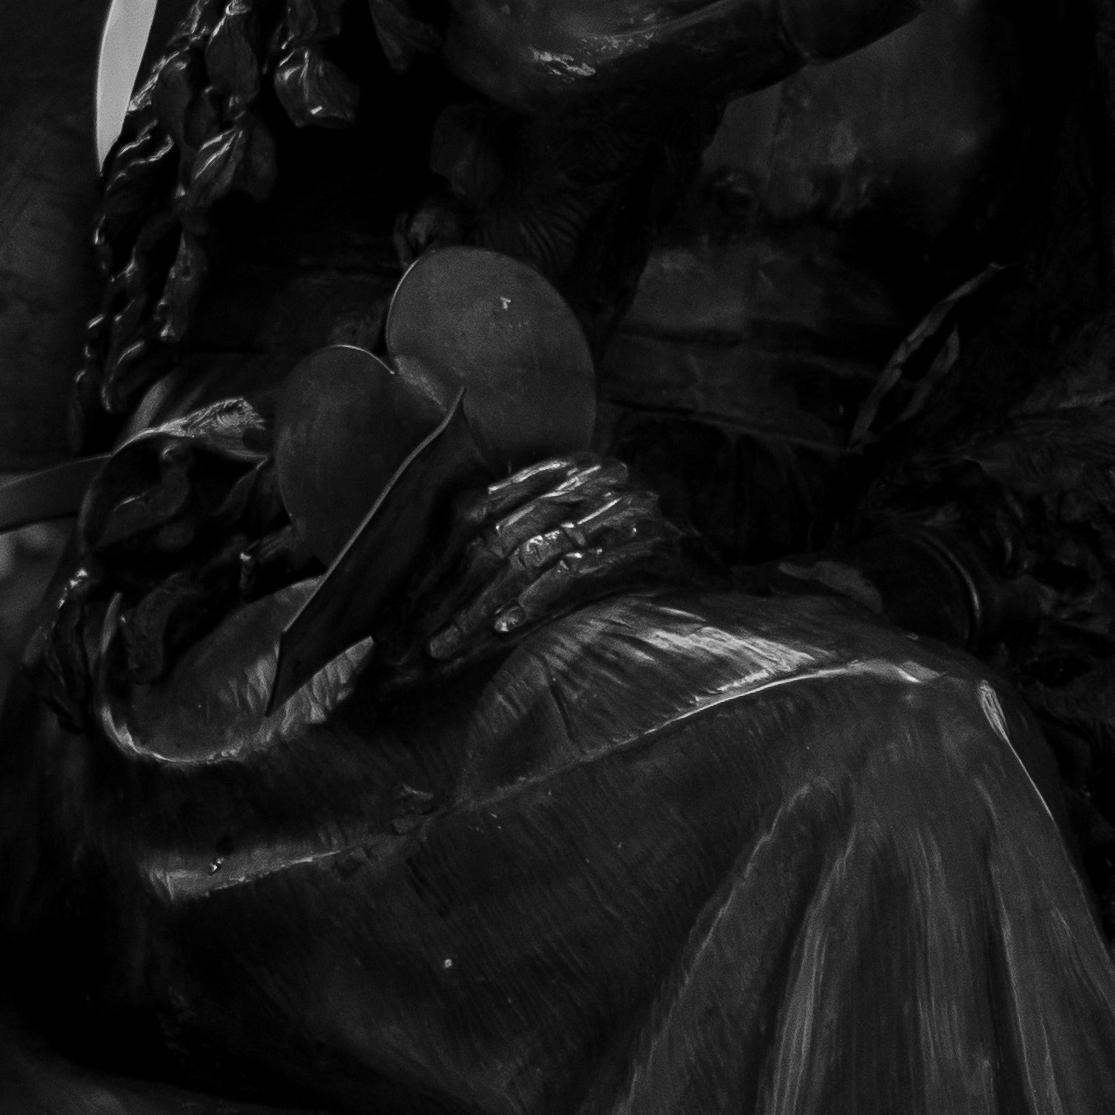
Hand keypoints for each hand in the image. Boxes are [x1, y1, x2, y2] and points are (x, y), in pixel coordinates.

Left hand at [385, 453, 686, 690]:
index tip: (401, 614)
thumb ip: (518, 542)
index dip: (434, 564)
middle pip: (494, 536)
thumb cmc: (629, 562)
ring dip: (479, 607)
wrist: (712, 572)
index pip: (477, 511)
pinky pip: (573, 569)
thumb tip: (433, 587)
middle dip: (446, 595)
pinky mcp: (640, 542)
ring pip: (526, 556)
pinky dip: (535, 600)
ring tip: (446, 646)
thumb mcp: (570, 538)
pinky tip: (506, 628)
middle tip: (410, 643)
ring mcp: (616, 506)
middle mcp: (588, 476)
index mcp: (561, 467)